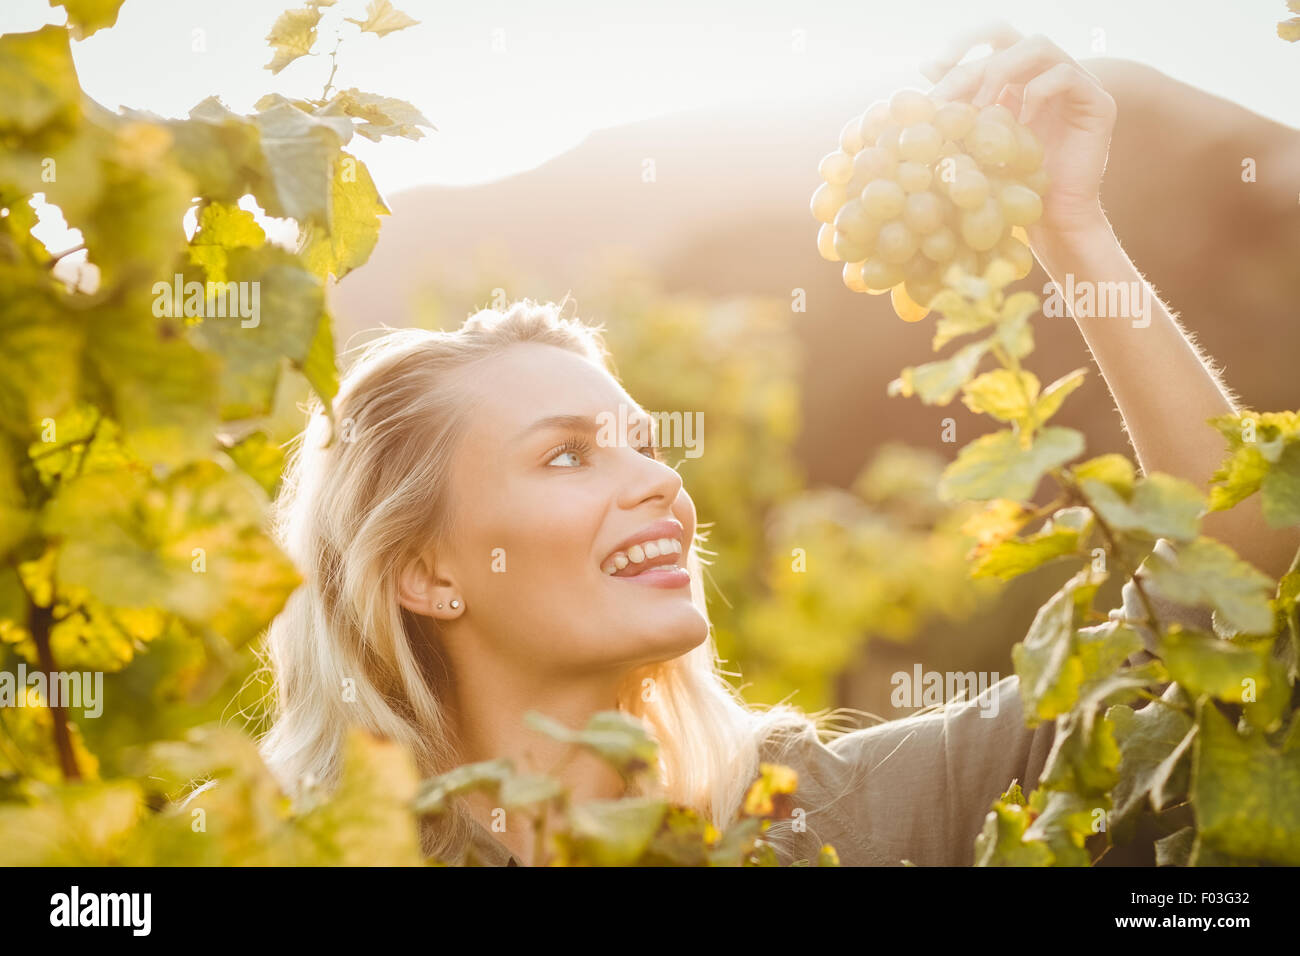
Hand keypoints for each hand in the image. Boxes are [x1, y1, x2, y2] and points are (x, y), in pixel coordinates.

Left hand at [922, 22, 1116, 248]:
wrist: (1051, 220)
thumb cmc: (1010, 187)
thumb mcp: (975, 144)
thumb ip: (959, 107)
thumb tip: (927, 65)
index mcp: (1016, 79)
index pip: (988, 41)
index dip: (960, 44)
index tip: (930, 67)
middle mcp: (1045, 73)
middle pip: (1009, 34)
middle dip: (972, 55)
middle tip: (947, 84)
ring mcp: (1075, 83)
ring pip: (1038, 46)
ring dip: (1001, 71)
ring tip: (981, 108)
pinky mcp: (1097, 102)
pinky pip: (1065, 76)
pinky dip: (1037, 93)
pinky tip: (1022, 123)